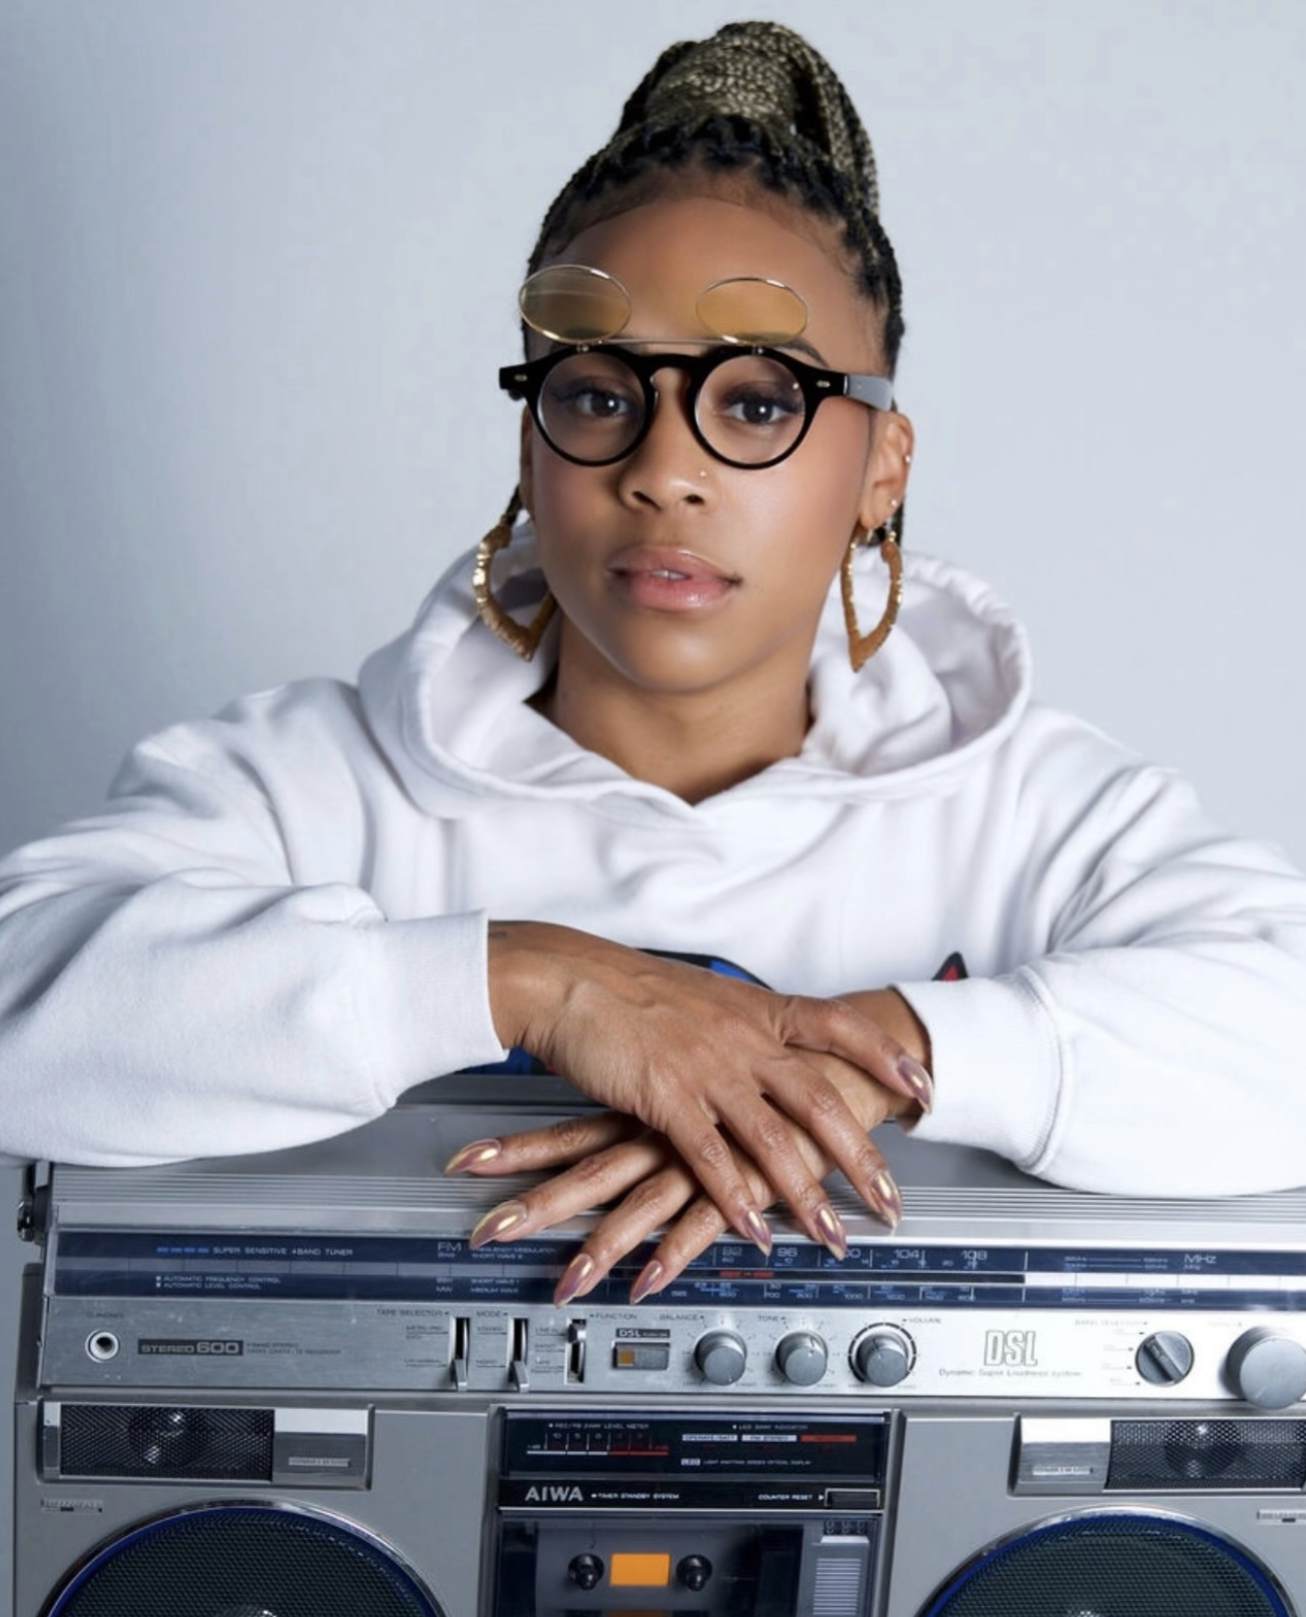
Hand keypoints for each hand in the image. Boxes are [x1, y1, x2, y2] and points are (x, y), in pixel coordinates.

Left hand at [446, 1050, 908, 1303]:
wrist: (839, 1062)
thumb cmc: (768, 1072)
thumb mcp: (705, 1084)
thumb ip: (667, 1104)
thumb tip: (627, 1119)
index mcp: (649, 1109)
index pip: (572, 1133)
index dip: (519, 1148)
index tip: (467, 1160)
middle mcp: (664, 1134)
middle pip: (588, 1173)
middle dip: (534, 1205)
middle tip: (484, 1231)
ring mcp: (702, 1160)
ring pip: (635, 1206)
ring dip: (595, 1247)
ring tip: (558, 1282)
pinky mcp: (742, 1184)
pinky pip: (698, 1225)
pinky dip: (669, 1256)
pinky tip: (643, 1281)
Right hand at [486, 922, 930, 1254]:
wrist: (570, 977)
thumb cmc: (628, 987)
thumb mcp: (702, 996)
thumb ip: (743, 1025)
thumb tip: (771, 1042)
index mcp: (755, 1009)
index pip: (839, 1025)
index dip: (884, 1055)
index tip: (921, 1085)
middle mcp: (743, 1038)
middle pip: (821, 1099)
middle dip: (862, 1157)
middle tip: (891, 1199)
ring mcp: (708, 1068)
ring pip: (774, 1138)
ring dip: (807, 1194)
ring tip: (833, 1234)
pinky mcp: (666, 1097)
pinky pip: (712, 1157)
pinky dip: (736, 1198)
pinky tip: (757, 1230)